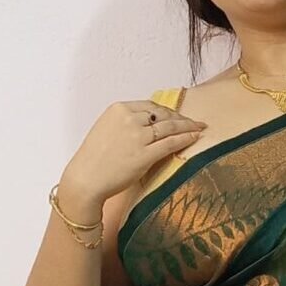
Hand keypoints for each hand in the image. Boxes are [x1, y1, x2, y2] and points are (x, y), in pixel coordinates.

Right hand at [59, 97, 208, 219]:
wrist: (86, 179)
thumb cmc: (94, 159)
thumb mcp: (107, 130)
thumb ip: (126, 124)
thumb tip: (146, 125)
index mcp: (119, 109)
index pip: (150, 106)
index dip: (168, 111)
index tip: (177, 115)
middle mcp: (129, 119)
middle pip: (163, 114)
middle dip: (181, 118)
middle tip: (194, 122)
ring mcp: (138, 136)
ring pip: (169, 127)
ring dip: (188, 126)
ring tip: (200, 128)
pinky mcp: (144, 155)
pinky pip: (170, 143)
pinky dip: (185, 139)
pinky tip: (194, 138)